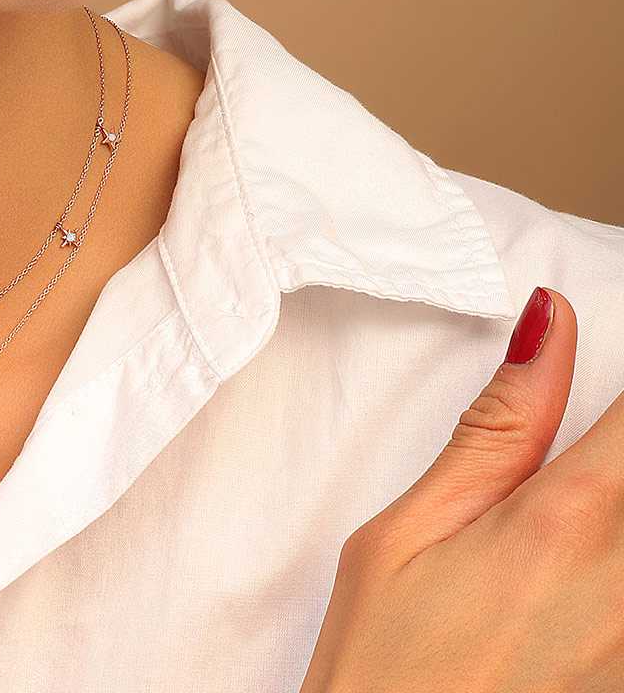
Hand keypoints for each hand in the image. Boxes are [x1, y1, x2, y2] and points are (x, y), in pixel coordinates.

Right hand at [299, 285, 623, 692]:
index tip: (608, 355)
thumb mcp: (408, 530)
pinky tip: (573, 565)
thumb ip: (497, 429)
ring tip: (543, 524)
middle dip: (618, 449)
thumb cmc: (386, 661)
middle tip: (554, 478)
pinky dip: (614, 552)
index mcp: (566, 523)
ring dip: (616, 498)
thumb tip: (550, 328)